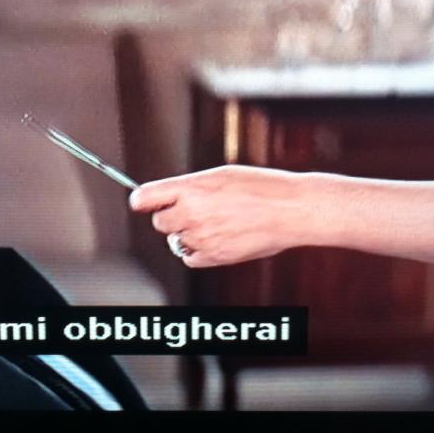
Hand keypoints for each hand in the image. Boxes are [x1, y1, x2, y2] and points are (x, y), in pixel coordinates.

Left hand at [128, 165, 302, 267]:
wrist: (291, 210)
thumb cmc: (261, 187)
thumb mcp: (221, 175)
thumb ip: (190, 187)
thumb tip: (170, 196)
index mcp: (190, 189)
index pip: (144, 198)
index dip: (142, 200)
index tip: (143, 202)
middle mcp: (190, 214)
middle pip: (158, 222)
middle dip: (170, 216)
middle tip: (191, 210)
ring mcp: (201, 238)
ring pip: (175, 241)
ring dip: (186, 234)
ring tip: (213, 222)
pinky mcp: (213, 257)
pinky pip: (189, 258)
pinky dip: (197, 251)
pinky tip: (215, 238)